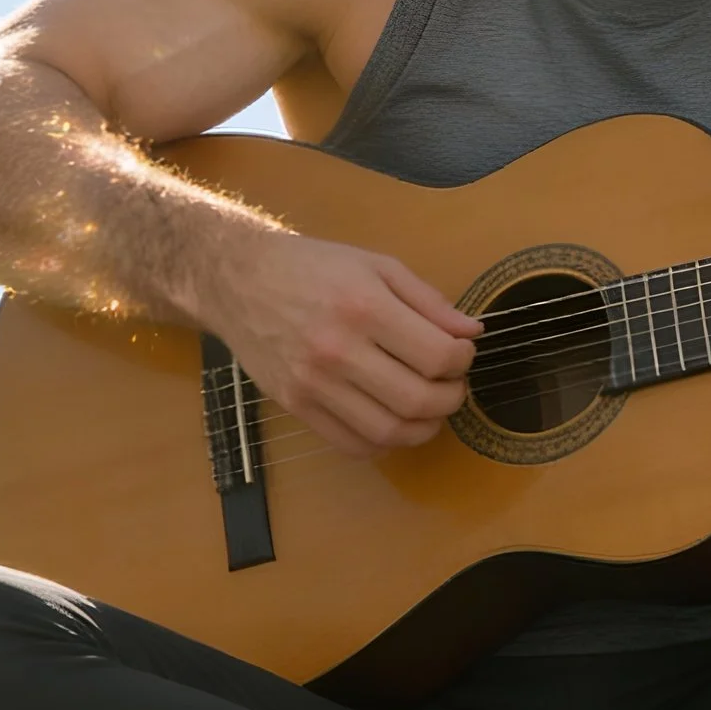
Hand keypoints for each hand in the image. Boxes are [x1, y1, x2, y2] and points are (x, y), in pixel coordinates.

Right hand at [200, 228, 479, 457]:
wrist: (238, 279)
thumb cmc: (313, 266)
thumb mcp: (377, 265)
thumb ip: (428, 301)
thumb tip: (472, 333)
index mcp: (364, 307)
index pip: (436, 356)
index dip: (462, 361)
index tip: (461, 354)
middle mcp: (338, 350)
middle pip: (417, 400)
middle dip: (451, 399)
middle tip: (453, 387)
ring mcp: (313, 384)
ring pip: (387, 431)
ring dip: (423, 428)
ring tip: (429, 409)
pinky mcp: (295, 405)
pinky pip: (350, 444)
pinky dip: (383, 443)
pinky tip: (393, 421)